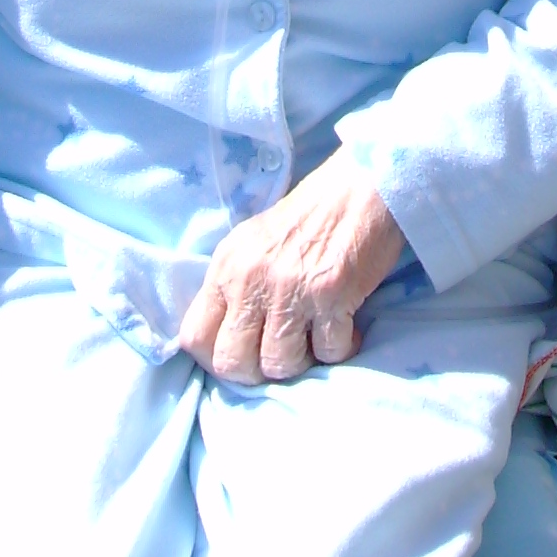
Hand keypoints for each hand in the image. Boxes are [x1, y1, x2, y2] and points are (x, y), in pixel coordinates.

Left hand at [177, 150, 404, 384]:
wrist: (362, 185)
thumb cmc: (308, 215)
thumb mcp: (252, 243)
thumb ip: (233, 287)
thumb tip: (223, 340)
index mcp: (226, 266)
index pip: (194, 337)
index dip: (214, 359)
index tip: (242, 355)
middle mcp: (251, 280)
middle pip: (232, 363)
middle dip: (257, 371)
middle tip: (281, 352)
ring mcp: (291, 290)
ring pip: (279, 365)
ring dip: (301, 360)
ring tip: (314, 337)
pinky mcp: (331, 297)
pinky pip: (327, 354)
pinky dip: (339, 348)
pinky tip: (344, 326)